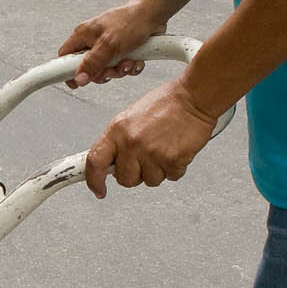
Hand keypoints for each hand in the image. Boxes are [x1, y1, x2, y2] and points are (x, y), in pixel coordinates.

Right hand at [59, 0, 157, 87]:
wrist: (154, 14)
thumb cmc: (131, 21)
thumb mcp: (109, 44)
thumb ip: (93, 63)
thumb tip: (78, 78)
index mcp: (83, 36)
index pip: (65, 57)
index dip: (67, 72)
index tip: (76, 84)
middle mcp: (93, 42)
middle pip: (88, 69)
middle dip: (103, 73)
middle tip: (112, 68)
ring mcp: (108, 48)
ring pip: (107, 71)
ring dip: (120, 70)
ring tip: (129, 60)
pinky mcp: (122, 52)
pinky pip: (122, 68)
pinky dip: (131, 67)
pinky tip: (137, 59)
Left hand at [82, 78, 219, 197]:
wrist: (193, 98)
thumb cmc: (165, 104)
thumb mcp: (130, 118)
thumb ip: (118, 141)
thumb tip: (110, 162)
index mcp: (117, 130)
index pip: (95, 161)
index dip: (93, 180)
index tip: (97, 189)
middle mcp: (132, 142)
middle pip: (124, 179)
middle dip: (134, 173)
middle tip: (145, 157)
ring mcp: (152, 153)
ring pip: (149, 181)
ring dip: (157, 170)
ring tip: (162, 149)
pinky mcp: (173, 160)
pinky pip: (170, 177)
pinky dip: (174, 168)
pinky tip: (174, 150)